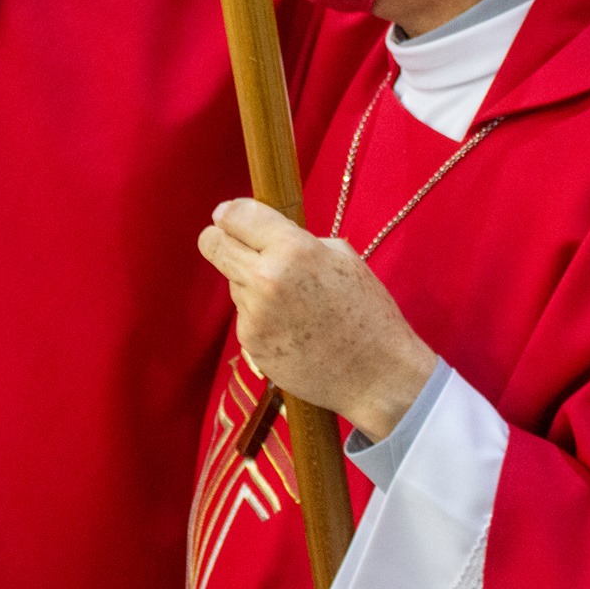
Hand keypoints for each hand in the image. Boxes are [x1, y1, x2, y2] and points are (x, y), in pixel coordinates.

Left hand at [196, 199, 435, 440]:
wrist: (377, 375)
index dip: (230, 213)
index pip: (236, 215)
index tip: (230, 215)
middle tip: (235, 243)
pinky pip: (244, 313)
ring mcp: (254, 313)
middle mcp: (265, 278)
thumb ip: (297, 241)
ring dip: (250, 282)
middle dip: (219, 239)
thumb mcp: (342, 258)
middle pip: (212, 244)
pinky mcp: (250, 342)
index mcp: (292, 249)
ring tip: (291, 300)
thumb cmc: (369, 312)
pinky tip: (291, 326)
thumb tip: (264, 235)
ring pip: (232, 280)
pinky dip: (260, 313)